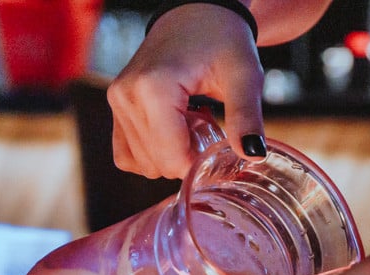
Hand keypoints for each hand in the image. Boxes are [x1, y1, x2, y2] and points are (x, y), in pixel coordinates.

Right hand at [106, 3, 265, 178]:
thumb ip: (247, 116)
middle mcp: (127, 96)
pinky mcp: (116, 106)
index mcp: (154, 88)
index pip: (171, 158)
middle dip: (186, 158)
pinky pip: (127, 154)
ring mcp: (117, 101)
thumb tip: (253, 154)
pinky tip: (174, 131)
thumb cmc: (222, 38)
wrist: (196, 13)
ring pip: (142, 163)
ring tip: (191, 124)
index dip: (199, 164)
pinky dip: (152, 153)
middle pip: (157, 164)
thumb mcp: (244, 75)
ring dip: (170, 155)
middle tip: (207, 128)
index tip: (218, 145)